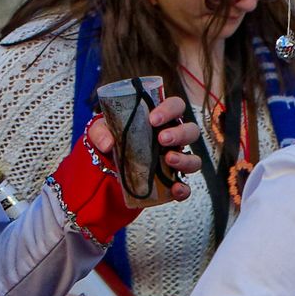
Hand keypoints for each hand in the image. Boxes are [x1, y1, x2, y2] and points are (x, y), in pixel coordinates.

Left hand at [81, 91, 202, 205]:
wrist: (109, 165)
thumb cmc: (113, 139)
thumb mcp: (100, 131)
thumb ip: (100, 132)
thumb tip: (108, 144)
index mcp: (162, 119)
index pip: (177, 106)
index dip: (170, 109)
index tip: (153, 119)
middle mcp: (174, 137)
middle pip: (191, 131)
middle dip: (179, 134)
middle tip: (162, 139)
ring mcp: (176, 160)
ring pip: (194, 159)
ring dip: (185, 159)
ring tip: (168, 159)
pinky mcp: (172, 182)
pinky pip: (186, 187)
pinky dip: (183, 189)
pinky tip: (175, 189)